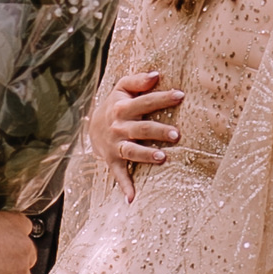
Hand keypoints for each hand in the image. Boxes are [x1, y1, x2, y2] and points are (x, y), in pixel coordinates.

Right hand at [97, 71, 183, 194]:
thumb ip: (137, 80)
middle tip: (177, 134)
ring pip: (132, 150)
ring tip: (162, 157)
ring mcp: (116, 146)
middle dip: (158, 131)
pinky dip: (125, 187)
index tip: (180, 96)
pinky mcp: (113, 161)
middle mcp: (119, 127)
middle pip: (141, 128)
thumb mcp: (121, 88)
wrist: (91, 127)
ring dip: (146, 155)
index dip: (162, 99)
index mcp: (122, 108)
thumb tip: (156, 75)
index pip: (145, 102)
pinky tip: (132, 199)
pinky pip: (119, 175)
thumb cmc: (116, 105)